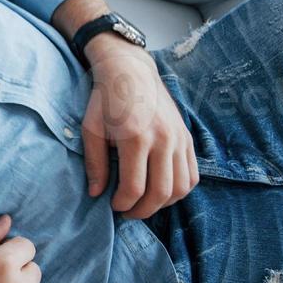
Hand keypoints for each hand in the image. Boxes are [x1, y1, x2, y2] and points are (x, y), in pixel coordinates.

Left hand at [82, 38, 198, 218]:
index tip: (113, 205)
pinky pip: (192, 174)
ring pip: (181, 188)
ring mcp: (179, 138)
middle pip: (161, 192)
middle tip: (128, 211)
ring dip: (163, 203)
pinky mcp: (188, 137)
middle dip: (143, 210)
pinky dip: (180, 189)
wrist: (130, 70)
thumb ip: (94, 164)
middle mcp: (162, 139)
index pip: (135, 187)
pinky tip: (162, 190)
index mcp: (135, 137)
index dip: (123, 204)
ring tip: (144, 203)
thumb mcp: (90, 129)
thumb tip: (96, 194)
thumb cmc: (105, 100)